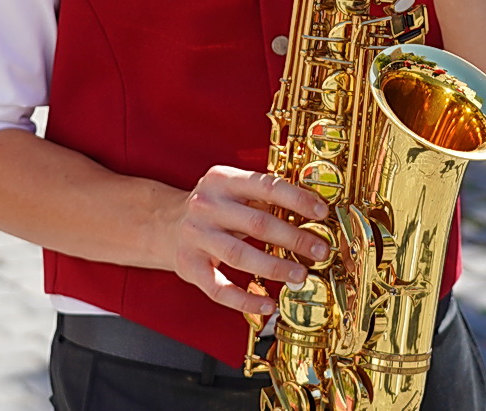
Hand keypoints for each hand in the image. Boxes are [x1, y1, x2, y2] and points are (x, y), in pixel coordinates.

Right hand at [162, 166, 332, 316]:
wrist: (163, 224)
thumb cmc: (211, 208)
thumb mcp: (232, 189)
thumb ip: (263, 196)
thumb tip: (312, 210)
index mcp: (221, 180)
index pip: (265, 186)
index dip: (296, 199)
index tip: (321, 212)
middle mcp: (207, 206)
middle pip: (257, 223)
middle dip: (294, 238)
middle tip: (320, 250)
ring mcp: (196, 237)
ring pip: (240, 255)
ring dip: (275, 267)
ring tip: (300, 275)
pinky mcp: (189, 267)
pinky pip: (219, 288)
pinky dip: (245, 300)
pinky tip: (267, 305)